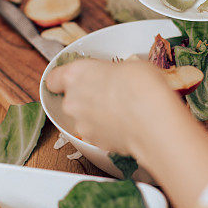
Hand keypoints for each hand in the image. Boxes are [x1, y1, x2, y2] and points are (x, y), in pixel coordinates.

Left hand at [46, 58, 207, 207]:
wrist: (153, 120)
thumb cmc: (142, 86)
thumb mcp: (128, 65)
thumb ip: (112, 72)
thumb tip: (118, 77)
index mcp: (75, 74)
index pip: (54, 78)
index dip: (63, 80)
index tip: (75, 79)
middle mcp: (72, 100)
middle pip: (71, 99)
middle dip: (87, 97)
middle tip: (109, 93)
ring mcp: (82, 124)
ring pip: (84, 118)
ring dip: (97, 115)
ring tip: (122, 111)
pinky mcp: (94, 142)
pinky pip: (97, 133)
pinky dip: (107, 130)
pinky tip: (126, 125)